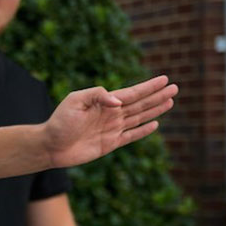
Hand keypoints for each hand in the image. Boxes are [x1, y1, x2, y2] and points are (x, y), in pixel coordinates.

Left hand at [44, 75, 176, 166]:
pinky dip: (143, 130)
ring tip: (170, 102)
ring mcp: (111, 129)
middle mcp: (110, 114)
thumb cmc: (59, 122)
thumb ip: (97, 95)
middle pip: (140, 103)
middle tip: (175, 88)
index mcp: (104, 101)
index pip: (132, 93)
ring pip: (139, 117)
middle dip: (157, 96)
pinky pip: (131, 135)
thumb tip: (119, 102)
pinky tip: (155, 124)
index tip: (165, 79)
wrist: (50, 146)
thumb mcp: (75, 101)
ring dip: (155, 110)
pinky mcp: (110, 144)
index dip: (149, 87)